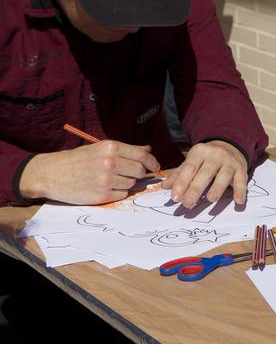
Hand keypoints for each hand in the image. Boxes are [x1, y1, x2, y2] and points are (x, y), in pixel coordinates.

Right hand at [19, 140, 160, 204]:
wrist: (50, 174)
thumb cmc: (76, 160)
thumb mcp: (98, 148)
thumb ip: (124, 150)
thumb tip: (148, 150)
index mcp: (110, 148)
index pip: (143, 156)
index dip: (153, 162)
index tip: (156, 167)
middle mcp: (110, 163)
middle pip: (140, 171)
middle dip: (137, 173)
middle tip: (126, 173)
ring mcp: (106, 180)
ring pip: (131, 184)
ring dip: (126, 182)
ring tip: (109, 179)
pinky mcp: (102, 195)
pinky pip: (122, 194)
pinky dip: (118, 192)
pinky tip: (104, 187)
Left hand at [161, 141, 248, 207]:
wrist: (230, 146)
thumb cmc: (206, 159)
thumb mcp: (192, 162)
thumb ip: (179, 174)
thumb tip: (164, 187)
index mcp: (199, 152)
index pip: (189, 169)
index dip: (181, 183)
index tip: (175, 198)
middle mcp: (215, 155)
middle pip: (205, 173)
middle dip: (195, 189)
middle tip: (187, 204)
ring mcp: (230, 162)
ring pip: (223, 176)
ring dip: (217, 188)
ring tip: (210, 199)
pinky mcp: (241, 169)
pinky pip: (242, 181)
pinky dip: (241, 191)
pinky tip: (238, 201)